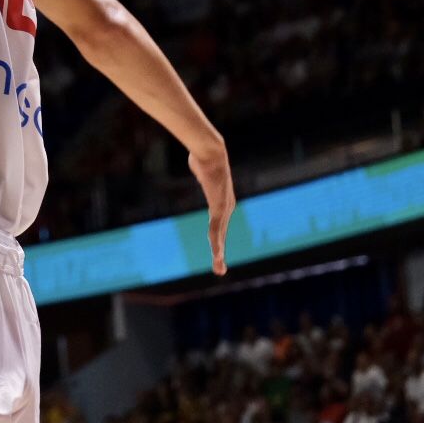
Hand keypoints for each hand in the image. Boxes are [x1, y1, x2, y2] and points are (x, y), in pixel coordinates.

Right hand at [188, 142, 235, 275]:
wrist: (209, 151)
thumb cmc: (203, 157)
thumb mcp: (200, 168)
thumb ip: (200, 172)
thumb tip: (197, 163)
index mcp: (222, 202)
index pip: (218, 226)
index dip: (217, 241)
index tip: (216, 254)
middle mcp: (226, 207)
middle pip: (220, 235)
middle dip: (219, 254)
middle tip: (219, 270)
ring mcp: (224, 208)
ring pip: (219, 235)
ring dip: (218, 253)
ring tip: (218, 267)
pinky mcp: (219, 207)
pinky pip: (216, 228)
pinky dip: (216, 242)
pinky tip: (217, 253)